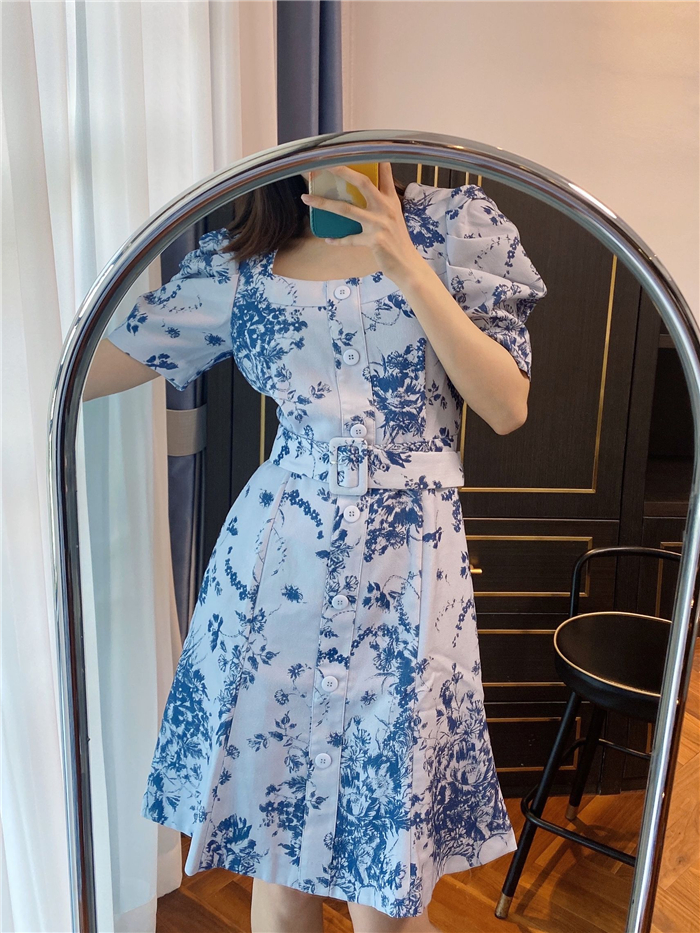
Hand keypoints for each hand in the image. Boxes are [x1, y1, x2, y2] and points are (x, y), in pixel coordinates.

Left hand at [300, 163, 423, 283]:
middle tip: (325, 163)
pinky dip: (338, 239)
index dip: (374, 159)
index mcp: (391, 200)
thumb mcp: (394, 217)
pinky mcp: (374, 241)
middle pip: (362, 183)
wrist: (407, 265)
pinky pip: (349, 239)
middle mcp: (386, 208)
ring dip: (324, 203)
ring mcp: (379, 224)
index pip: (384, 173)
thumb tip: (366, 193)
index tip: (359, 147)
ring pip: (347, 210)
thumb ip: (382, 203)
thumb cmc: (398, 241)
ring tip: (306, 198)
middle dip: (342, 171)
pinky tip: (328, 239)